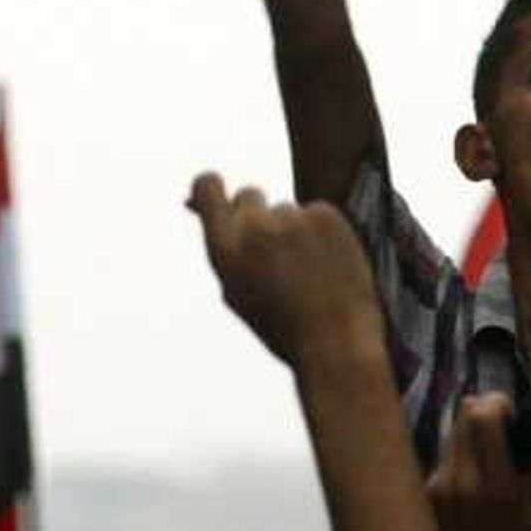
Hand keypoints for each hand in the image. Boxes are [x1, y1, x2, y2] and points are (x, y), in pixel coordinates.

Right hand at [187, 173, 377, 368]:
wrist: (334, 345)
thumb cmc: (282, 328)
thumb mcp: (238, 291)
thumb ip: (223, 247)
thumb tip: (196, 205)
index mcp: (224, 249)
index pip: (207, 186)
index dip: (211, 187)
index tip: (218, 192)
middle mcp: (254, 227)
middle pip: (249, 195)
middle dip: (258, 215)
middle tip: (276, 252)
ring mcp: (292, 219)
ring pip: (287, 210)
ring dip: (295, 230)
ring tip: (310, 274)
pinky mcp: (325, 215)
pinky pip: (317, 213)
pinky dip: (324, 233)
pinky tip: (331, 266)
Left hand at [431, 396, 530, 530]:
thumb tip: (530, 427)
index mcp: (496, 486)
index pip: (483, 414)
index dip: (500, 404)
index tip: (512, 414)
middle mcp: (459, 484)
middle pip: (462, 414)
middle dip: (486, 416)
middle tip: (503, 436)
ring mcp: (436, 491)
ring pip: (451, 436)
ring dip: (472, 441)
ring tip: (490, 472)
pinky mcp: (424, 499)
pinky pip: (443, 462)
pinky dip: (460, 465)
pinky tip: (473, 495)